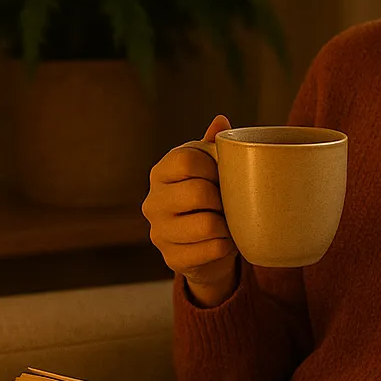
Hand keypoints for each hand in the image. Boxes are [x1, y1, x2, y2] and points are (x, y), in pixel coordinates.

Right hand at [142, 115, 238, 302]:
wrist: (207, 246)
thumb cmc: (211, 199)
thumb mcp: (211, 169)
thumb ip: (214, 146)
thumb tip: (220, 121)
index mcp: (161, 173)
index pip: (187, 160)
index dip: (213, 167)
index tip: (224, 175)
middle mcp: (152, 202)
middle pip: (198, 192)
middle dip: (223, 198)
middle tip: (229, 203)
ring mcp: (158, 233)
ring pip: (206, 224)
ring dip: (226, 224)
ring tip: (227, 222)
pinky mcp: (171, 259)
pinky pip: (211, 249)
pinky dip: (225, 246)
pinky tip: (223, 241)